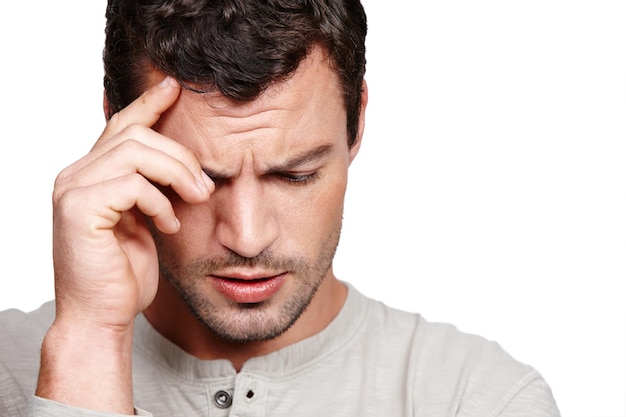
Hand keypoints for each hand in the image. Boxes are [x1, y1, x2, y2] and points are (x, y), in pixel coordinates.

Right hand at [36, 77, 212, 412]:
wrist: (102, 317)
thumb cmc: (124, 274)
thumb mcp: (144, 222)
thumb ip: (151, 189)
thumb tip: (182, 165)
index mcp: (90, 175)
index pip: (121, 127)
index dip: (149, 104)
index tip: (177, 88)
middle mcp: (74, 176)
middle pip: (134, 135)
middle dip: (180, 155)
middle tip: (204, 185)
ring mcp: (72, 191)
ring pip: (135, 152)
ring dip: (176, 174)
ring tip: (196, 199)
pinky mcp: (79, 210)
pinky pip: (132, 185)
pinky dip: (160, 202)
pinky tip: (169, 225)